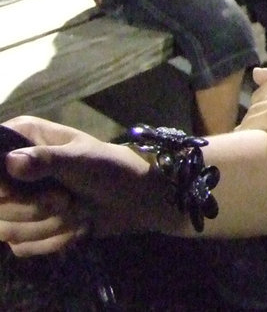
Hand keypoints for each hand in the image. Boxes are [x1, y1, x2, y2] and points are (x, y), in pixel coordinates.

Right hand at [0, 117, 157, 255]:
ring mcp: (17, 200)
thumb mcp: (81, 160)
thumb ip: (46, 160)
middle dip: (34, 209)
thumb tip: (10, 162)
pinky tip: (75, 228)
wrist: (136, 199)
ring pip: (5, 229)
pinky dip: (52, 241)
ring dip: (47, 226)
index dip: (2, 186)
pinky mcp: (27, 227)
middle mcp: (12, 169)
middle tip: (65, 199)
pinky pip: (21, 247)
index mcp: (22, 138)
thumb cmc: (110, 169)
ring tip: (76, 212)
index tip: (16, 192)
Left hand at [239, 65, 266, 156]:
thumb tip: (259, 73)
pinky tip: (251, 149)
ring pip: (261, 113)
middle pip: (259, 102)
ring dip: (247, 131)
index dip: (256, 110)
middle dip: (248, 122)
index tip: (252, 129)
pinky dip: (257, 134)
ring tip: (242, 154)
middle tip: (244, 147)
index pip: (265, 89)